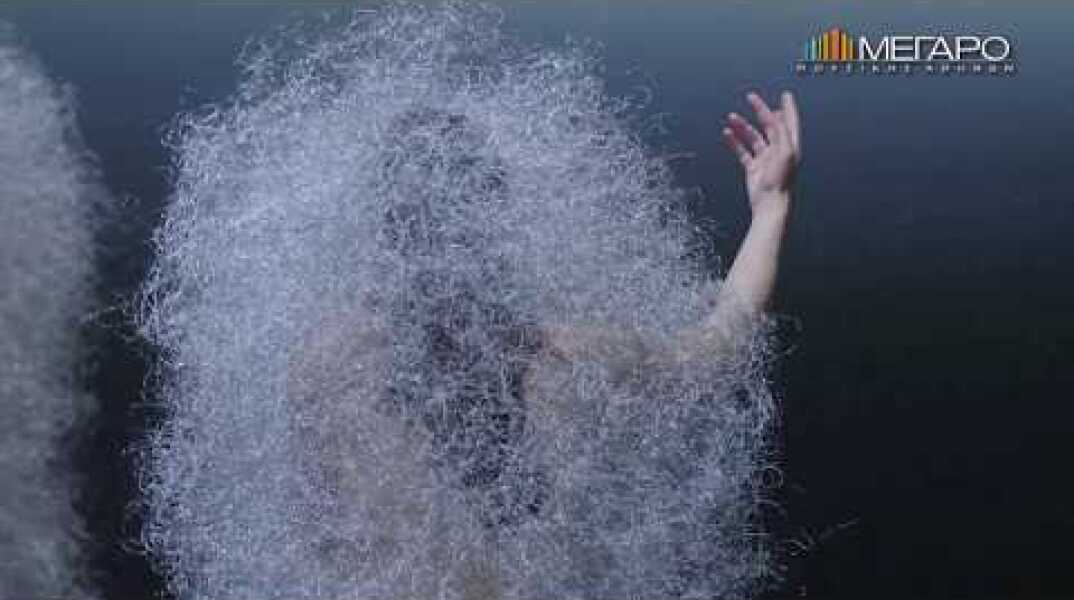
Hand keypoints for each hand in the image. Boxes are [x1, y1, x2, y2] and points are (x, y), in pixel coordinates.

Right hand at [722, 90, 800, 220]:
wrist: (770, 203)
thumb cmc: (781, 180)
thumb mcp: (785, 151)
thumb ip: (781, 132)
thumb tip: (775, 115)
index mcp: (790, 145)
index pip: (790, 122)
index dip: (788, 108)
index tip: (785, 94)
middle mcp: (779, 150)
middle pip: (769, 125)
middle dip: (760, 110)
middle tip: (751, 98)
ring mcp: (765, 158)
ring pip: (752, 137)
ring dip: (742, 126)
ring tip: (731, 117)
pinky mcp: (753, 168)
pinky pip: (742, 151)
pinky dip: (734, 142)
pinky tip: (727, 134)